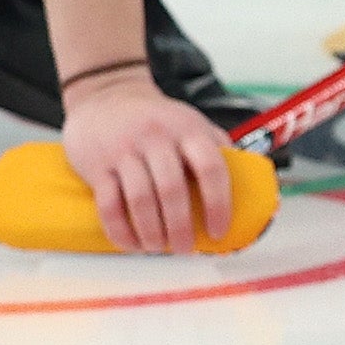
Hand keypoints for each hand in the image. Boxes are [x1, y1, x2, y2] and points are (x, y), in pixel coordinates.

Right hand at [62, 68, 240, 254]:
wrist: (106, 96)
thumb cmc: (157, 118)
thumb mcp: (191, 121)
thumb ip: (216, 147)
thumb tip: (247, 182)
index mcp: (188, 130)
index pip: (210, 167)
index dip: (218, 203)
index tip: (219, 230)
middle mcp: (156, 138)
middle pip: (173, 190)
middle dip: (181, 227)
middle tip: (185, 248)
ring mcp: (124, 151)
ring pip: (140, 200)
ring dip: (151, 232)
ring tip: (158, 247)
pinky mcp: (97, 165)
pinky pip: (109, 205)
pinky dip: (121, 231)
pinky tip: (132, 243)